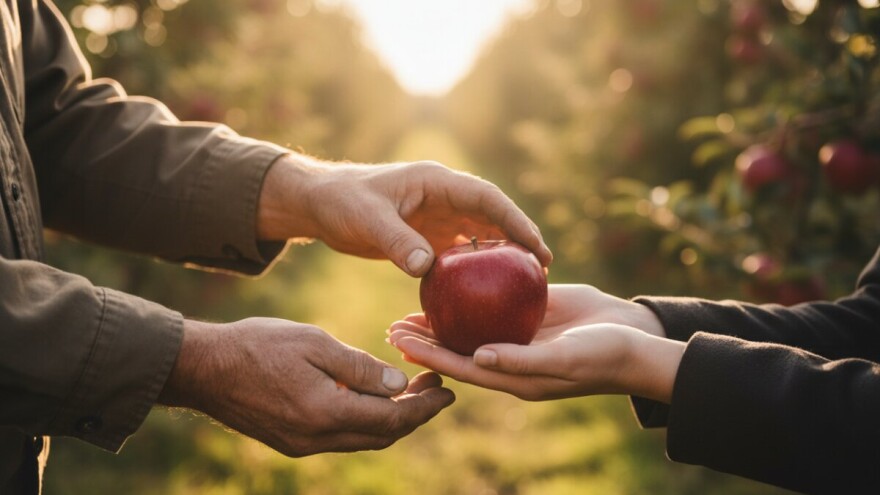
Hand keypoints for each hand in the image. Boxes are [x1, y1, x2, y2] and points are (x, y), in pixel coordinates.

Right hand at [159, 318, 454, 456]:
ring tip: (411, 391)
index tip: (449, 390)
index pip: (392, 419)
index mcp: (325, 413)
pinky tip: (371, 397)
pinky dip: (364, 421)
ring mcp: (301, 445)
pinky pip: (340, 438)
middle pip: (382, 436)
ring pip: (362, 440)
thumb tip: (397, 385)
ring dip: (391, 419)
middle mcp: (316, 439)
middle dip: (414, 414)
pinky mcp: (290, 442)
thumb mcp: (313, 343)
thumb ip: (358, 367)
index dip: (425, 407)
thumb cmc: (257, 345)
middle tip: (436, 388)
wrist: (203, 369)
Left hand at [257, 155, 551, 275]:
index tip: (536, 246)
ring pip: (480, 234)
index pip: (486, 199)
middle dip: (520, 238)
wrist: (319, 204)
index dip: (515, 220)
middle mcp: (443, 196)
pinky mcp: (428, 235)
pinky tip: (487, 292)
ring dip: (502, 254)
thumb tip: (427, 268)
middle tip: (544, 268)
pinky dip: (476, 268)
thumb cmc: (341, 203)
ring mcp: (438, 216)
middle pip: (493, 215)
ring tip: (527, 280)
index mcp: (436, 182)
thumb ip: (397, 241)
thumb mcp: (367, 220)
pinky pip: (460, 252)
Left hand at [388, 285, 683, 402]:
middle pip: (458, 347)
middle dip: (426, 338)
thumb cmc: (603, 355)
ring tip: (412, 305)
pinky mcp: (533, 311)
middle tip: (392, 324)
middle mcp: (509, 356)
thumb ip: (521, 360)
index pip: (459, 366)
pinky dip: (476, 293)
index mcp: (511, 374)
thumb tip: (477, 358)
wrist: (636, 338)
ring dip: (445, 316)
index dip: (428, 356)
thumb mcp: (563, 360)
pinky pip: (498, 301)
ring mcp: (520, 333)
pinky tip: (457, 275)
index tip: (398, 340)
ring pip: (474, 323)